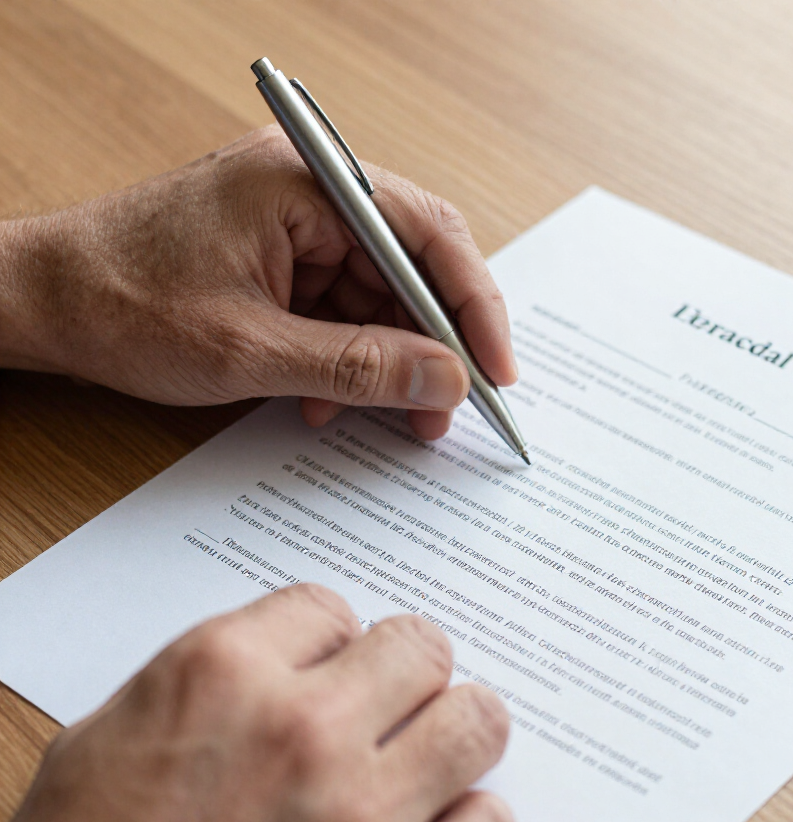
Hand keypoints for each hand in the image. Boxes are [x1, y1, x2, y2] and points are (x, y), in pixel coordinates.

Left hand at [0, 127, 515, 440]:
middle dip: (431, 346)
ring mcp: (294, 223)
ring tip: (390, 418)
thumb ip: (360, 367)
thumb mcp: (252, 351)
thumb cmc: (122, 305)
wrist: (41, 304)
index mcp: (306, 182)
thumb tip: (447, 381)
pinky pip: (341, 308)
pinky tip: (326, 399)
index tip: (496, 373)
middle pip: (411, 267)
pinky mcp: (281, 257)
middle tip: (446, 411)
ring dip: (388, 362)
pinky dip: (347, 358)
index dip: (474, 308)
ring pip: (379, 296)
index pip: (428, 234)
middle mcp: (309, 190)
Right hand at [0, 585, 513, 821]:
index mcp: (222, 673)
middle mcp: (302, 728)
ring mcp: (360, 816)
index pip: (330, 607)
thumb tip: (290, 661)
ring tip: (430, 760)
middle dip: (408, 672)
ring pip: (478, 720)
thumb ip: (212, 681)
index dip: (333, 639)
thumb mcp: (108, 736)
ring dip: (457, 733)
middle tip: (395, 706)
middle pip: (421, 647)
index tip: (332, 668)